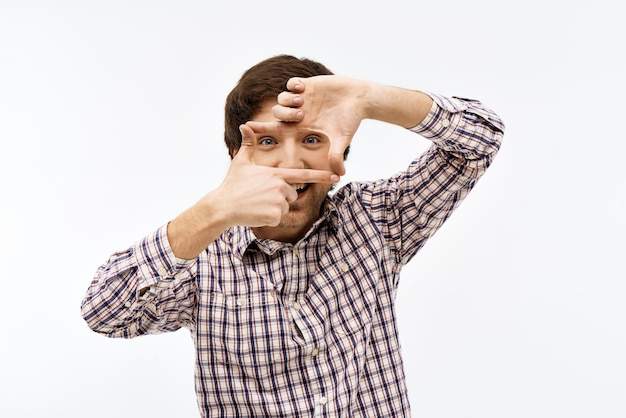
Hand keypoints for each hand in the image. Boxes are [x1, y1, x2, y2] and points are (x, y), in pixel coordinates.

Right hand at [214, 124, 338, 227]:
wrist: (223, 205)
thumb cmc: (232, 184)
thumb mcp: (241, 162)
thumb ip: (248, 144)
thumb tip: (244, 125)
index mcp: (276, 173)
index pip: (303, 175)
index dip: (321, 176)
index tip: (336, 176)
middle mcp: (280, 186)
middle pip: (292, 194)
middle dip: (280, 196)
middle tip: (261, 196)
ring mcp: (278, 202)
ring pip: (286, 207)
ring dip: (274, 208)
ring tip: (258, 203)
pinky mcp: (274, 216)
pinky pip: (279, 218)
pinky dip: (269, 218)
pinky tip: (257, 212)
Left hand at [247, 76, 370, 175]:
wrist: (361, 100)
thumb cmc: (351, 120)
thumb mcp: (342, 139)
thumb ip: (337, 155)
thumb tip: (340, 175)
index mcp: (303, 127)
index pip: (277, 129)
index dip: (261, 128)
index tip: (246, 127)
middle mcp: (300, 113)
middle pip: (277, 114)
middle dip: (284, 114)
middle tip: (300, 114)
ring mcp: (304, 98)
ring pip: (282, 98)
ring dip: (288, 100)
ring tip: (303, 102)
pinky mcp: (309, 85)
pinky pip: (292, 83)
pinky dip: (293, 85)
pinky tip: (303, 89)